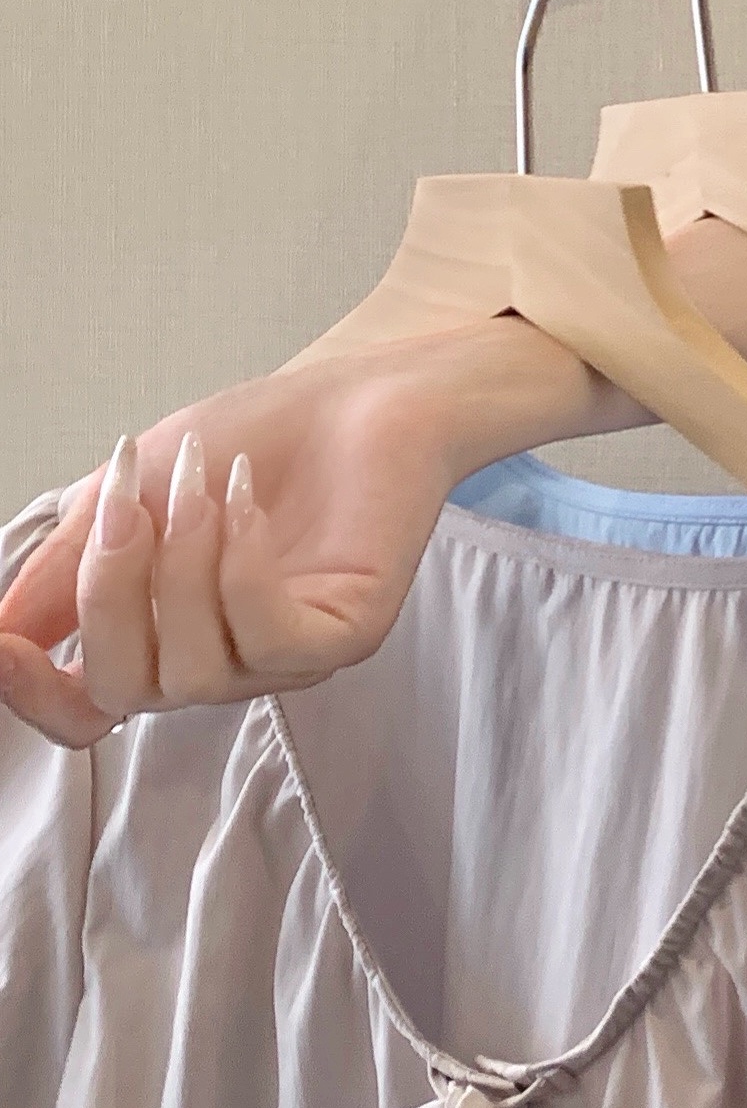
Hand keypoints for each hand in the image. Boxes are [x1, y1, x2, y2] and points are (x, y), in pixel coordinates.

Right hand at [0, 337, 501, 748]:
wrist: (350, 395)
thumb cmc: (245, 441)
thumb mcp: (121, 498)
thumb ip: (62, 570)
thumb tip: (1, 633)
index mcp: (159, 640)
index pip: (84, 712)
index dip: (29, 693)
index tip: (2, 642)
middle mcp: (219, 662)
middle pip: (126, 691)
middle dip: (108, 596)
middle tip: (127, 506)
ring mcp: (284, 657)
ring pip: (195, 671)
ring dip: (180, 566)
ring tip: (196, 482)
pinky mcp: (347, 634)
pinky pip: (270, 638)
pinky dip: (240, 570)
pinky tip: (244, 504)